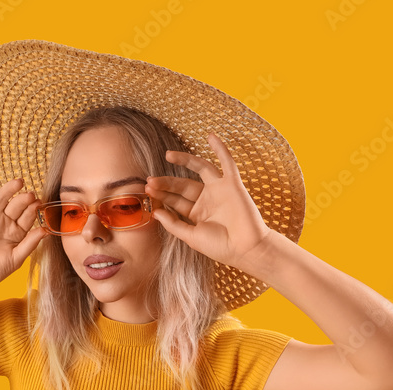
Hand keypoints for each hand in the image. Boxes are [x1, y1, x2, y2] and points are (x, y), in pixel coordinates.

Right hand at [0, 167, 49, 292]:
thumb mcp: (17, 258)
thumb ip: (30, 243)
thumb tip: (46, 230)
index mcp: (17, 232)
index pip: (28, 217)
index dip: (34, 211)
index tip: (41, 205)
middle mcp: (5, 222)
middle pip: (17, 205)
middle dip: (24, 200)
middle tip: (31, 195)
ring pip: (2, 197)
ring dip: (10, 188)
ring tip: (19, 182)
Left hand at [145, 133, 273, 270]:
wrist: (245, 249)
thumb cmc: (220, 247)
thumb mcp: (192, 237)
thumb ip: (174, 224)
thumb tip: (155, 212)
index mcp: (197, 214)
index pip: (176, 201)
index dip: (161, 195)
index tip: (147, 191)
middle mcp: (207, 200)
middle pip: (182, 186)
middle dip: (166, 183)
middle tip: (150, 181)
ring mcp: (219, 190)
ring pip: (199, 169)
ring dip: (185, 161)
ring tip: (168, 155)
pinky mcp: (232, 184)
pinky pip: (227, 163)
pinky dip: (220, 149)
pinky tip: (211, 137)